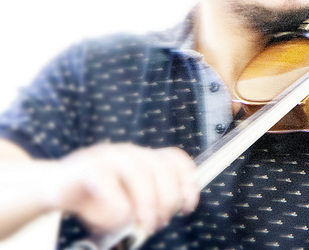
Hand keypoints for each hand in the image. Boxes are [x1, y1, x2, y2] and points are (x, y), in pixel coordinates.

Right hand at [41, 143, 198, 234]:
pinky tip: (118, 217)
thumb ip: (143, 207)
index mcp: (142, 158)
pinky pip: (105, 178)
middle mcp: (128, 153)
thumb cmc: (93, 199)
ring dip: (147, 203)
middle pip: (161, 168)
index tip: (188, 208)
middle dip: (167, 200)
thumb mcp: (125, 204)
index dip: (188, 183)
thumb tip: (153, 221)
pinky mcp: (84, 166)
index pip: (174, 160)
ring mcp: (106, 156)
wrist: (51, 189)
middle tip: (158, 224)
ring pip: (138, 172)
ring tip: (144, 225)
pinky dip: (115, 201)